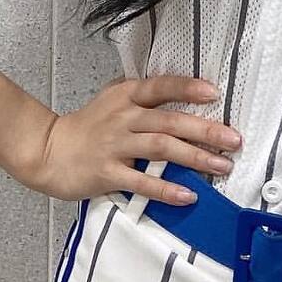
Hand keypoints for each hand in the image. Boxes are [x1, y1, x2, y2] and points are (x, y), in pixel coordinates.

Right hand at [19, 74, 242, 203]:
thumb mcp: (113, 99)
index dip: (188, 89)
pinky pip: (142, 182)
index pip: (161, 87)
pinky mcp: (107, 173)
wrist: (48, 150)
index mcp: (126, 96)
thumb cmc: (87, 126)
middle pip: (170, 122)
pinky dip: (166, 189)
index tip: (214, 94)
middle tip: (233, 140)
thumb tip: (184, 92)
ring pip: (162, 149)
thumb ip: (143, 96)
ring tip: (221, 166)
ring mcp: (115, 146)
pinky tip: (188, 195)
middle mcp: (123, 118)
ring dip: (195, 158)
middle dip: (205, 131)